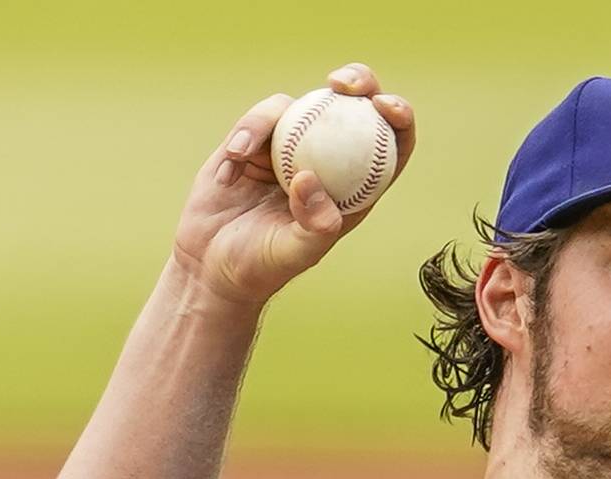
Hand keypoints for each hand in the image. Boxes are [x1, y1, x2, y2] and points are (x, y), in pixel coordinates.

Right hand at [170, 63, 417, 308]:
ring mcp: (290, 147)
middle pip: (354, 107)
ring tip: (241, 155)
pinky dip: (244, 134)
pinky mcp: (254, 142)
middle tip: (341, 83)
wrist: (212, 264)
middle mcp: (327, 161)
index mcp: (354, 187)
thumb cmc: (262, 266)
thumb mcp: (293, 253)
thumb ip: (313, 224)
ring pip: (297, 106)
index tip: (385, 106)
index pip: (391, 145)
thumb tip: (311, 178)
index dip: (398, 118)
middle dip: (358, 81)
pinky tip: (231, 163)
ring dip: (267, 120)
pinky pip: (255, 121)